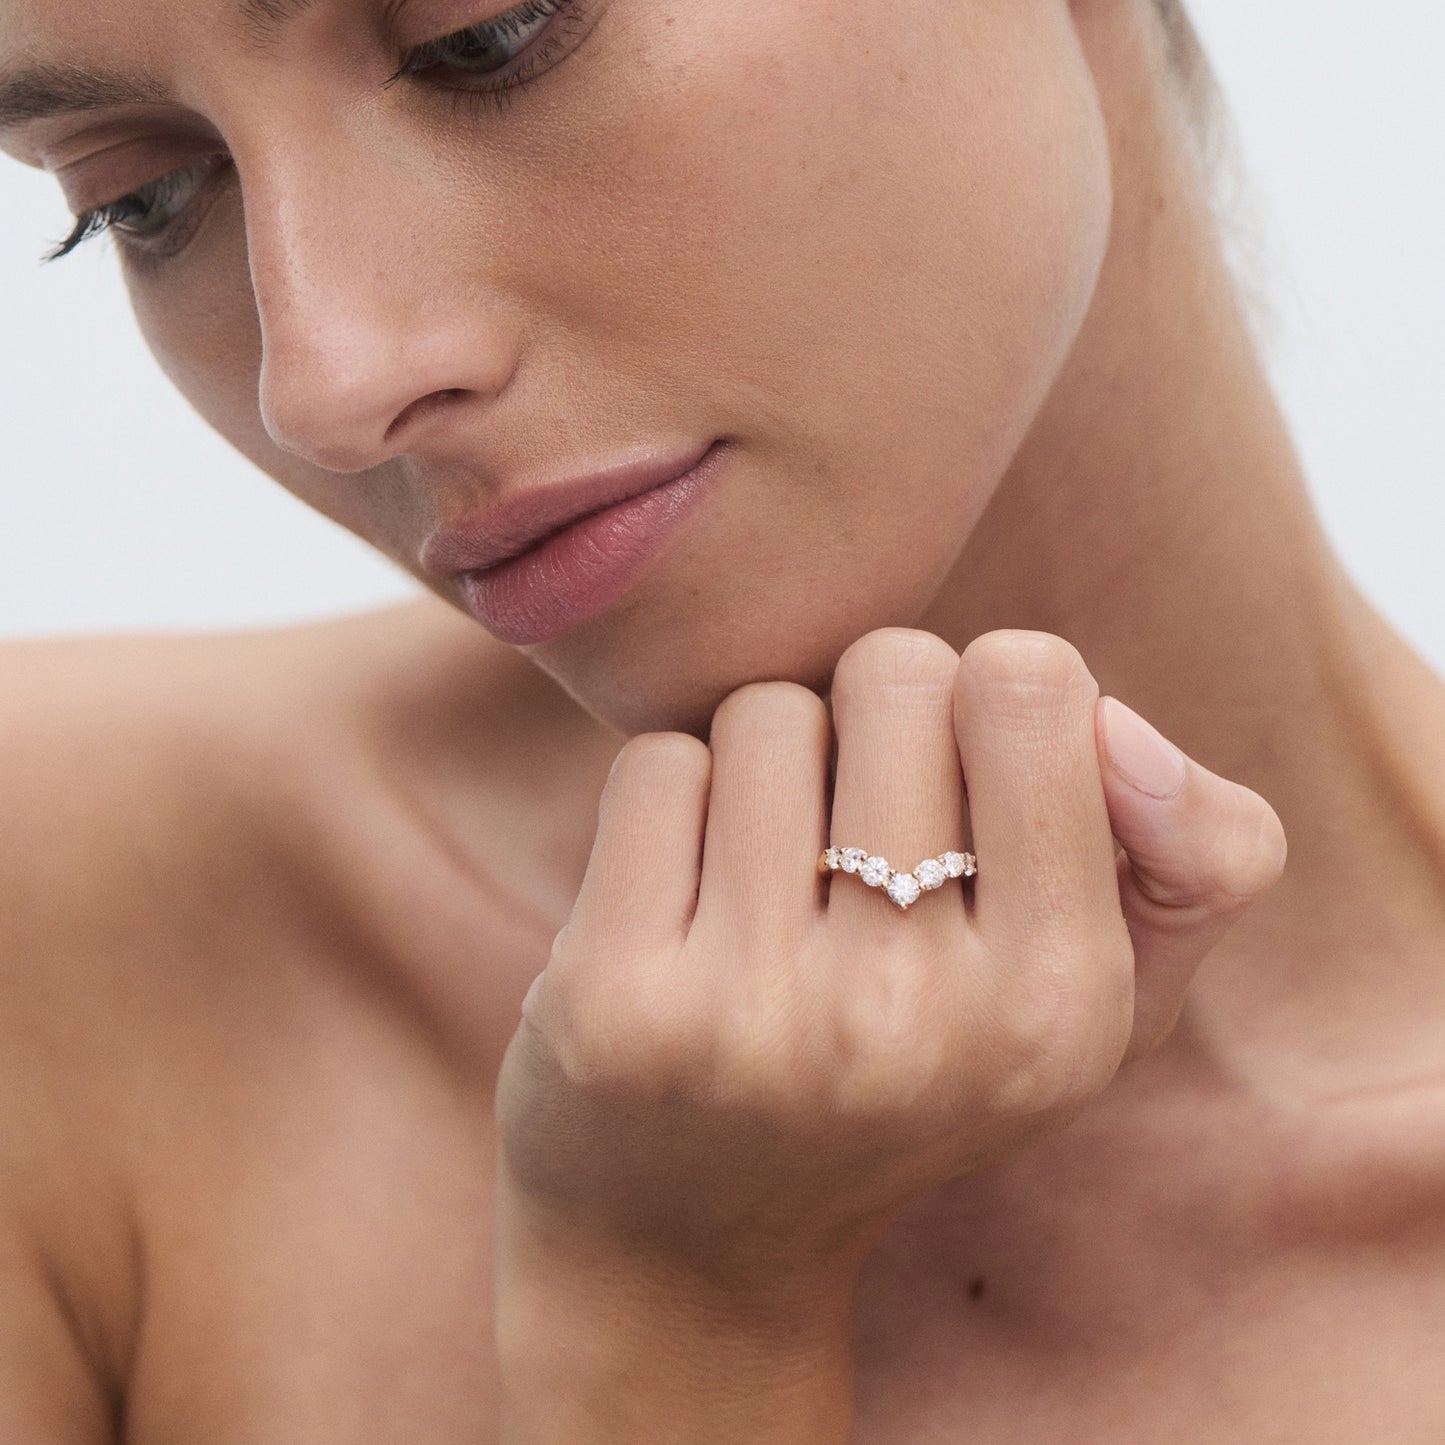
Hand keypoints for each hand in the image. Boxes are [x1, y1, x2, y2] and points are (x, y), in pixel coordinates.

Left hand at [494, 628, 1285, 1302]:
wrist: (696, 1245)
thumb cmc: (915, 1080)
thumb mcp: (1101, 1000)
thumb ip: (1198, 852)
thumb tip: (1112, 718)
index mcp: (1060, 1003)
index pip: (1028, 681)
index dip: (982, 698)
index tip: (957, 783)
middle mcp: (914, 1016)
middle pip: (893, 671)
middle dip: (871, 719)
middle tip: (855, 829)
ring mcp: (756, 1012)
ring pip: (765, 714)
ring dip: (767, 768)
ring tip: (772, 880)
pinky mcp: (616, 999)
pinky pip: (654, 766)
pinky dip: (673, 802)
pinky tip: (683, 903)